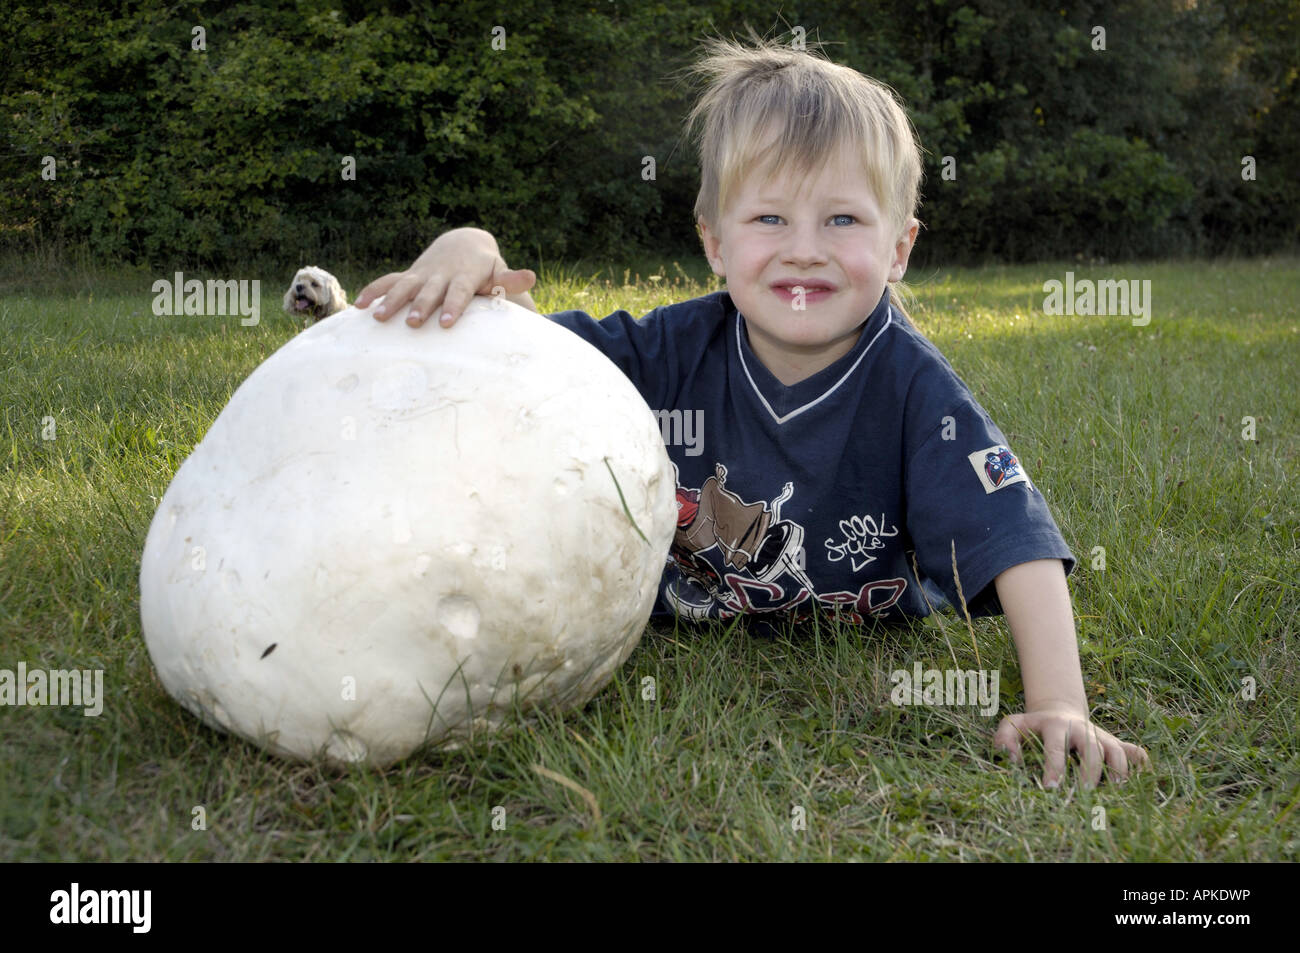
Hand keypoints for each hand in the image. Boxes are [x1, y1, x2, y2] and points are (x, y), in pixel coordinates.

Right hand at [354, 228, 535, 327]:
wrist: (463, 244)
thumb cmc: (484, 268)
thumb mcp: (498, 272)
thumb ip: (511, 279)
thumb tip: (531, 277)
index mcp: (465, 275)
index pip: (460, 292)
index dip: (453, 305)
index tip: (447, 323)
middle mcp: (441, 274)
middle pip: (430, 291)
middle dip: (421, 306)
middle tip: (413, 324)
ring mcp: (422, 274)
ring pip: (405, 286)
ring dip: (391, 301)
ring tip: (378, 318)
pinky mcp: (409, 275)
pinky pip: (388, 281)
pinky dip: (374, 291)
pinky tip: (359, 306)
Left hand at [992, 708, 1149, 788]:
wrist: (1058, 711)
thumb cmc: (1033, 726)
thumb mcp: (1014, 725)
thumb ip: (1004, 738)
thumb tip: (1010, 758)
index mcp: (1056, 726)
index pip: (1056, 747)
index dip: (1054, 767)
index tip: (1051, 788)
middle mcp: (1082, 730)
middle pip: (1092, 749)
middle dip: (1090, 772)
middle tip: (1085, 795)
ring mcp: (1101, 736)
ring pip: (1117, 751)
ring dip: (1119, 770)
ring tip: (1116, 791)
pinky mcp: (1115, 742)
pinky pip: (1135, 752)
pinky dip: (1142, 765)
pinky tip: (1143, 781)